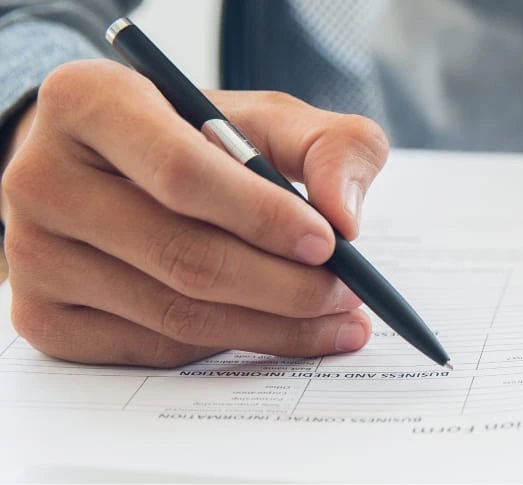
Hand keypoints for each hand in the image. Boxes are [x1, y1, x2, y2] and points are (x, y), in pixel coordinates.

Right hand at [1, 59, 388, 366]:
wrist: (112, 169)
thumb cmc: (198, 137)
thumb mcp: (269, 118)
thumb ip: (331, 145)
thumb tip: (345, 216)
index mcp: (89, 102)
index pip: (181, 172)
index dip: (262, 215)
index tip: (329, 242)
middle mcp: (41, 178)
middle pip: (182, 255)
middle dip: (285, 285)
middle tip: (349, 296)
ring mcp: (32, 256)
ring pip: (174, 314)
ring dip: (271, 326)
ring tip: (335, 319)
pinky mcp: (42, 318)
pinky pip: (154, 348)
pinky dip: (227, 345)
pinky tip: (273, 330)